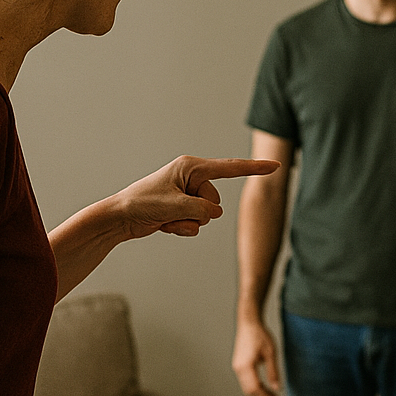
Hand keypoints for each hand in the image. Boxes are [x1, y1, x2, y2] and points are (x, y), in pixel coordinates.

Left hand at [114, 156, 279, 238]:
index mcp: (191, 167)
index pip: (230, 168)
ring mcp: (187, 193)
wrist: (120, 218)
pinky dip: (182, 228)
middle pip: (215, 201)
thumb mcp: (176, 206)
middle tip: (172, 212)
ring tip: (166, 218)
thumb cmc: (142, 204)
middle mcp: (191, 177)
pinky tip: (164, 224)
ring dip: (188, 223)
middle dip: (198, 212)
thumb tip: (214, 213)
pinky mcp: (183, 208)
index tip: (275, 167)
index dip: (254, 168)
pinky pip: (196, 223)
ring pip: (207, 215)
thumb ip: (201, 209)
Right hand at [232, 317, 281, 395]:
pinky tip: (265, 387)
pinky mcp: (239, 365)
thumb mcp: (271, 353)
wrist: (249, 323)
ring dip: (259, 393)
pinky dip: (255, 387)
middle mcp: (239, 369)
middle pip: (249, 391)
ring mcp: (237, 367)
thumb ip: (273, 372)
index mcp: (246, 366)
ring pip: (247, 387)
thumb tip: (277, 388)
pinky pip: (246, 381)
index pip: (255, 388)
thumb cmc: (259, 335)